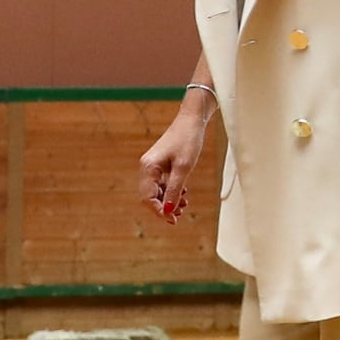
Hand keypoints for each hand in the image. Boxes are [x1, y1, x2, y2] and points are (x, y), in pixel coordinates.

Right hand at [137, 92, 213, 221]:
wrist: (192, 120)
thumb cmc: (188, 140)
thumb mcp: (184, 168)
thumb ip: (175, 190)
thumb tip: (169, 211)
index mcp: (148, 167)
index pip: (147, 197)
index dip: (159, 211)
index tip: (173, 219)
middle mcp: (147, 167)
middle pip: (150, 196)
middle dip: (164, 207)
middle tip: (180, 215)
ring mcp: (153, 166)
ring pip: (157, 191)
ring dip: (169, 200)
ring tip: (185, 205)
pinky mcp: (161, 165)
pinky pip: (162, 184)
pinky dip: (171, 192)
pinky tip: (184, 194)